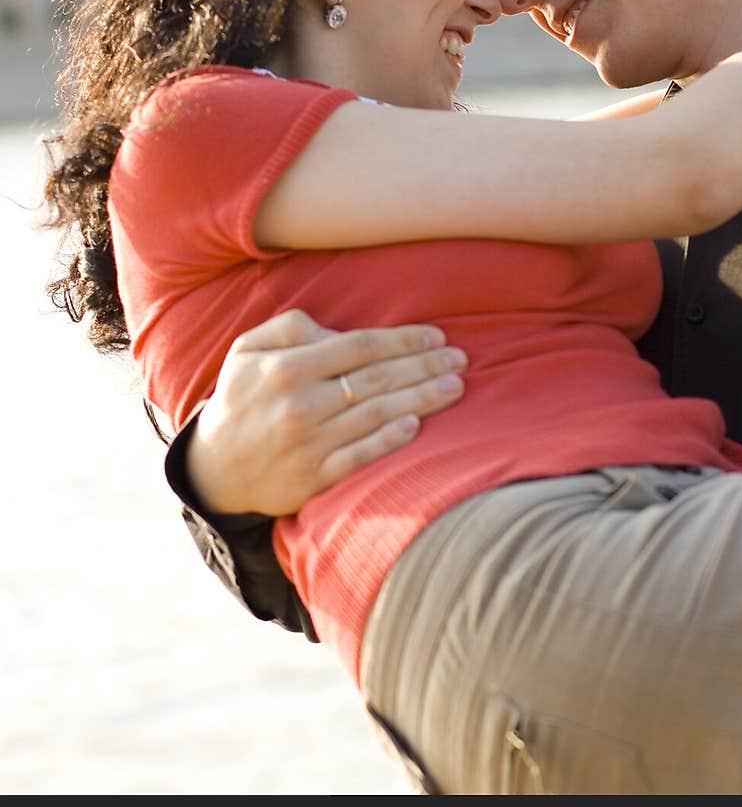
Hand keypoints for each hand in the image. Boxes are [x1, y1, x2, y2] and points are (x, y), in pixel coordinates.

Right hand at [185, 309, 466, 515]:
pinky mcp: (314, 477)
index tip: (437, 338)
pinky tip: (418, 426)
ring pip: (375, 415)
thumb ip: (291, 329)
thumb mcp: (247, 350)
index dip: (403, 340)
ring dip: (421, 399)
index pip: (359, 346)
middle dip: (424, 367)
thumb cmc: (240, 398)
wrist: (214, 468)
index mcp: (286, 368)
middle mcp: (299, 404)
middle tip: (461, 360)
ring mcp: (308, 443)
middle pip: (376, 380)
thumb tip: (338, 329)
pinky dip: (390, 440)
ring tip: (455, 387)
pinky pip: (361, 456)